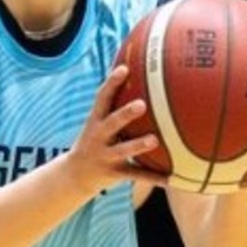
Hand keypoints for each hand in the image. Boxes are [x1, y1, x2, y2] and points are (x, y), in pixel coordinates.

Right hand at [64, 65, 166, 193]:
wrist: (74, 175)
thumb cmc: (94, 141)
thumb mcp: (97, 123)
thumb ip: (114, 106)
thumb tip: (136, 78)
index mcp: (95, 121)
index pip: (102, 99)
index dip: (112, 83)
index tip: (124, 68)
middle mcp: (98, 137)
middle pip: (112, 123)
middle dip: (125, 114)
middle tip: (142, 104)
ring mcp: (106, 156)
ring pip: (123, 150)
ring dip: (138, 145)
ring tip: (154, 140)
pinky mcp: (115, 173)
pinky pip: (137, 175)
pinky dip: (155, 177)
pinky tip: (173, 177)